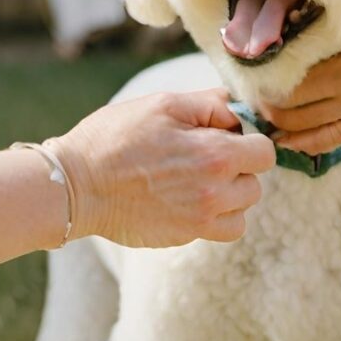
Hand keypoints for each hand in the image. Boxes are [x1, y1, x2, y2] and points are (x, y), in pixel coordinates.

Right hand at [51, 89, 276, 246]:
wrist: (76, 186)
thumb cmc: (114, 139)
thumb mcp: (162, 105)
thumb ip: (209, 104)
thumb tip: (239, 107)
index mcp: (214, 154)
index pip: (264, 150)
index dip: (247, 138)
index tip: (223, 135)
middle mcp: (215, 192)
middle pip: (256, 181)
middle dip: (237, 166)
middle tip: (201, 155)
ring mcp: (200, 220)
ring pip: (242, 208)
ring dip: (229, 193)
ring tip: (194, 179)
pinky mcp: (185, 237)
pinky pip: (223, 230)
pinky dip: (216, 216)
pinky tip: (190, 200)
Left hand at [260, 30, 340, 155]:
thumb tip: (306, 32)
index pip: (295, 72)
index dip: (270, 76)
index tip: (254, 72)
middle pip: (292, 101)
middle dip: (267, 102)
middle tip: (251, 98)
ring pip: (304, 123)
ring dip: (279, 123)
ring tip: (262, 118)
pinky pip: (326, 140)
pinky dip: (301, 143)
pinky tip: (284, 142)